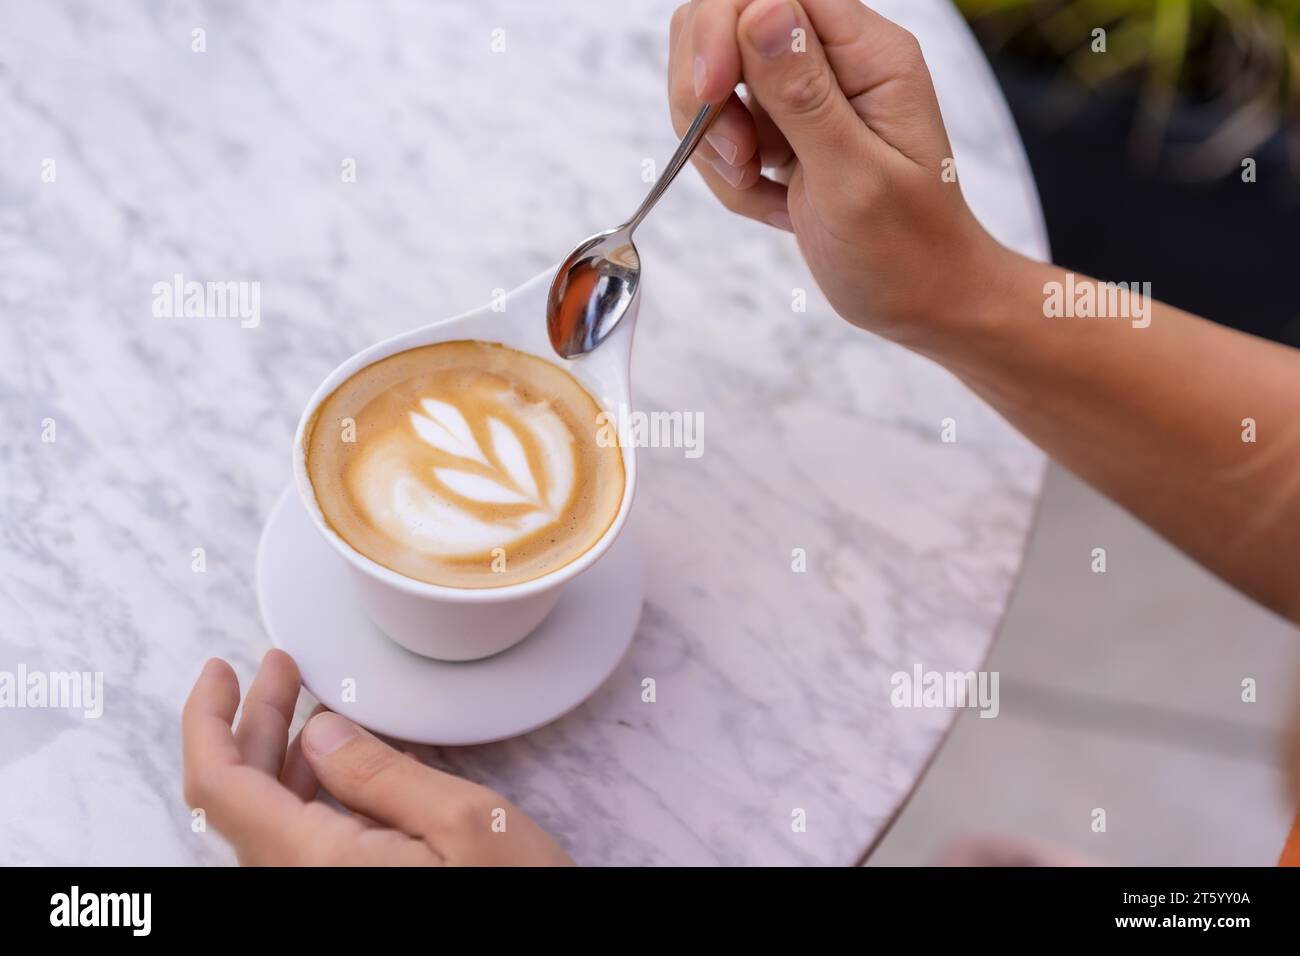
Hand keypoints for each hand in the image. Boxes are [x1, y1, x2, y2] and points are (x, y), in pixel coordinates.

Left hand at [182, 650, 572, 865]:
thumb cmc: (516, 898)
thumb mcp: (463, 823)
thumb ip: (380, 775)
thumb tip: (317, 730)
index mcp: (314, 863)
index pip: (219, 787)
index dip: (207, 720)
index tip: (222, 669)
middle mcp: (297, 885)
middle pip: (238, 799)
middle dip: (251, 721)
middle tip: (280, 666)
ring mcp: (314, 894)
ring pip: (264, 820)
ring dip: (275, 753)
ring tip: (305, 702)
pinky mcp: (337, 897)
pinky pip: (294, 842)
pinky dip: (301, 790)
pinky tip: (331, 763)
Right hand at [667, 0, 1006, 345]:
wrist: (922, 301)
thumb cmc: (907, 251)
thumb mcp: (856, 179)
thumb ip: (805, 96)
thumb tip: (761, 11)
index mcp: (869, 54)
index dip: (722, 31)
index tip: (708, 98)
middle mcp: (836, 58)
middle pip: (725, 22)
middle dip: (705, 92)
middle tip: (737, 157)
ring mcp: (805, 93)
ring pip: (712, 79)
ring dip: (713, 142)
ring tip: (760, 189)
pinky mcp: (783, 128)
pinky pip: (719, 130)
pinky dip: (726, 173)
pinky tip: (772, 204)